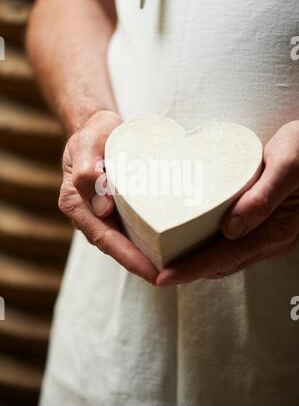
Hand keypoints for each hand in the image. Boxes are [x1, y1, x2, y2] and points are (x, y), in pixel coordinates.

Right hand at [59, 110, 157, 283]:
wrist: (96, 127)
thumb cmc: (92, 135)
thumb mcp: (87, 145)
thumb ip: (88, 173)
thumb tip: (103, 209)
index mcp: (76, 204)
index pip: (104, 239)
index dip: (128, 258)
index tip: (152, 272)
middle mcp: (89, 214)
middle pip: (116, 247)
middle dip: (141, 265)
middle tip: (171, 278)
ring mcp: (103, 214)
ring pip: (124, 241)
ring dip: (146, 257)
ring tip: (175, 269)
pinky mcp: (117, 208)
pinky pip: (131, 228)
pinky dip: (148, 239)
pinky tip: (169, 245)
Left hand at [156, 121, 298, 285]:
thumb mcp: (287, 166)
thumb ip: (263, 197)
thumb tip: (230, 229)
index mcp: (277, 230)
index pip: (226, 257)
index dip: (192, 268)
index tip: (162, 277)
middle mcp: (272, 239)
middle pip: (222, 264)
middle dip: (186, 271)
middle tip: (152, 269)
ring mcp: (268, 235)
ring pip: (225, 258)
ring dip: (195, 263)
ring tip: (163, 259)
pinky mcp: (263, 226)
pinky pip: (230, 246)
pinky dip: (206, 249)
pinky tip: (188, 239)